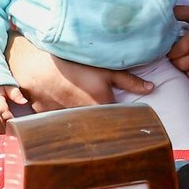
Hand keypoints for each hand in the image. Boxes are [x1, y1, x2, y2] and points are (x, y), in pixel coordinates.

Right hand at [8, 32, 150, 111]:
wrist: (36, 64)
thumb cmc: (75, 64)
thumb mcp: (106, 69)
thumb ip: (129, 81)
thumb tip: (152, 88)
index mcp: (100, 108)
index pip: (113, 121)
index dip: (116, 119)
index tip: (119, 120)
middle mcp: (83, 118)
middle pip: (94, 124)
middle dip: (98, 122)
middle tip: (94, 110)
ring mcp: (62, 119)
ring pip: (74, 125)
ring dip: (78, 121)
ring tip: (75, 106)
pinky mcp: (45, 117)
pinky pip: (54, 122)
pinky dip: (57, 118)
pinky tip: (58, 108)